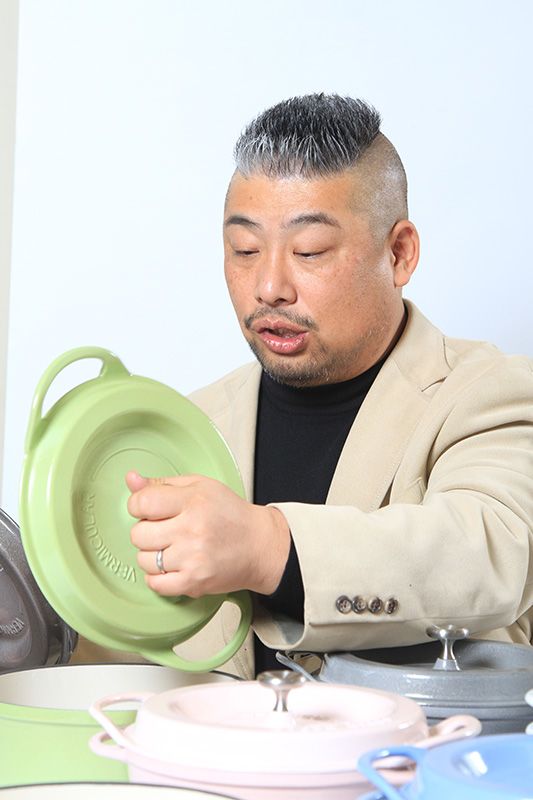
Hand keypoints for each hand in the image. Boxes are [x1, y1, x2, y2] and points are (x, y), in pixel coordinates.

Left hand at [126, 471, 290, 597]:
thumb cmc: (230, 514)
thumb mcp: (199, 486)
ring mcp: (192, 559)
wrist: (259, 546)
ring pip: (144, 560)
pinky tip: (172, 566)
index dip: (138, 506)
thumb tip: (131, 479)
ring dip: (152, 555)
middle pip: (138, 534)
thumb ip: (162, 484)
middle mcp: (192, 530)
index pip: (141, 503)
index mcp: (193, 501)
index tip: (148, 509)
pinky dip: (158, 577)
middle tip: (165, 530)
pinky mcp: (194, 582)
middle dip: (146, 531)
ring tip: (172, 548)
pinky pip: (154, 584)